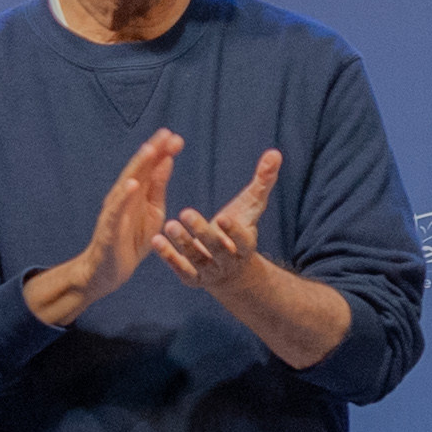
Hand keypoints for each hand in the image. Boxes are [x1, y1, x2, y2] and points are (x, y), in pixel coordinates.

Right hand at [61, 128, 180, 313]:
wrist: (108, 271)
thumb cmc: (130, 240)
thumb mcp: (153, 212)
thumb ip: (158, 188)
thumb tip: (167, 161)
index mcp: (137, 193)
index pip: (150, 168)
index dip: (162, 152)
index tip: (176, 137)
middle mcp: (124, 197)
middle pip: (139, 170)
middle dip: (152, 151)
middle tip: (167, 134)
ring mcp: (115, 210)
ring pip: (126, 184)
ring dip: (138, 167)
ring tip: (150, 150)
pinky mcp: (109, 228)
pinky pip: (116, 210)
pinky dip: (124, 197)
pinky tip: (132, 184)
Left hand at [158, 148, 283, 302]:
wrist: (230, 269)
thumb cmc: (239, 228)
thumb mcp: (251, 205)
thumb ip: (263, 181)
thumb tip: (275, 152)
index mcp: (246, 244)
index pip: (242, 239)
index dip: (233, 230)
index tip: (223, 218)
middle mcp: (229, 261)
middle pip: (216, 248)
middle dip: (201, 232)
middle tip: (185, 213)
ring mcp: (210, 272)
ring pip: (196, 258)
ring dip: (183, 243)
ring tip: (170, 224)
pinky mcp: (193, 279)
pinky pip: (181, 268)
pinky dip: (169, 256)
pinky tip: (156, 240)